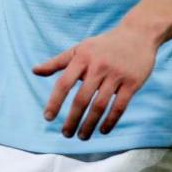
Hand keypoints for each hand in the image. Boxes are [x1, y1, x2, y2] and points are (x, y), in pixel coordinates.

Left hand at [32, 22, 157, 139]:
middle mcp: (98, 66)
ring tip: (82, 136)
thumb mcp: (79, 49)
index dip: (54, 102)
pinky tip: (102, 130)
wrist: (137, 34)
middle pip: (82, 98)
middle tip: (65, 134)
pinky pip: (119, 106)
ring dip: (89, 124)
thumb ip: (57, 62)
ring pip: (100, 105)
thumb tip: (34, 71)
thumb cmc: (103, 45)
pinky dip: (110, 121)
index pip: (64, 83)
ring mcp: (116, 74)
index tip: (48, 117)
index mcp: (82, 57)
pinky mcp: (132, 82)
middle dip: (72, 119)